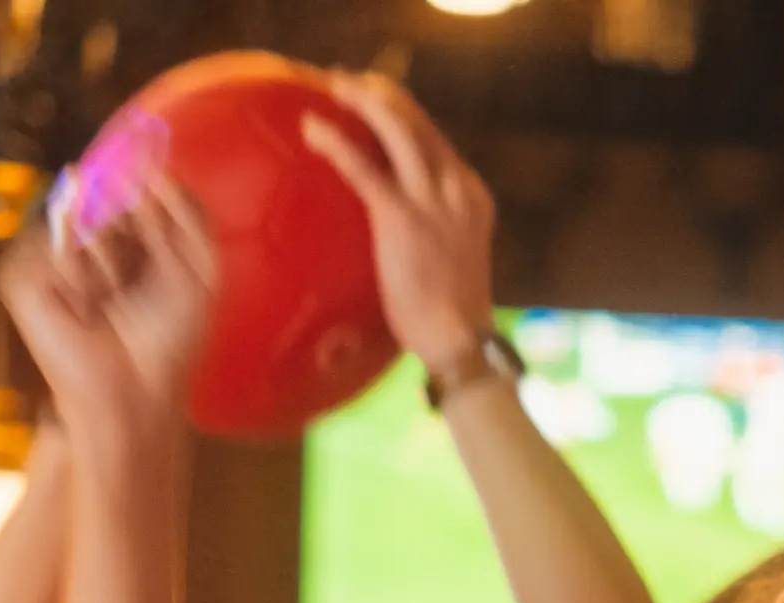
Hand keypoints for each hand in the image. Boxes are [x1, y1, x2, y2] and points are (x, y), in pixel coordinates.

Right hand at [0, 188, 219, 453]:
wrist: (138, 389)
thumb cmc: (171, 337)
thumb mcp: (200, 268)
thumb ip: (185, 212)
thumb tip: (155, 167)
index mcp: (122, 233)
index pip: (129, 182)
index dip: (146, 185)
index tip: (161, 206)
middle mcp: (82, 237)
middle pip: (103, 191)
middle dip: (134, 228)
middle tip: (139, 274)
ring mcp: (48, 256)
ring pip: (80, 220)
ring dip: (111, 260)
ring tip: (113, 299)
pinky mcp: (20, 277)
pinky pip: (53, 247)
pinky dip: (80, 276)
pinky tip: (87, 307)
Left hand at [298, 72, 497, 377]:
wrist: (460, 339)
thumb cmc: (450, 313)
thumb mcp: (452, 256)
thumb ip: (432, 228)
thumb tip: (399, 226)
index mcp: (471, 194)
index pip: (435, 140)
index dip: (404, 114)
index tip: (377, 101)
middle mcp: (456, 186)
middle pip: (418, 122)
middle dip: (382, 94)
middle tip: (348, 82)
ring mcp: (432, 198)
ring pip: (396, 127)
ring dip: (363, 99)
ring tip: (333, 86)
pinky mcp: (402, 215)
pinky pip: (363, 166)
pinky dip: (336, 142)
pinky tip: (312, 129)